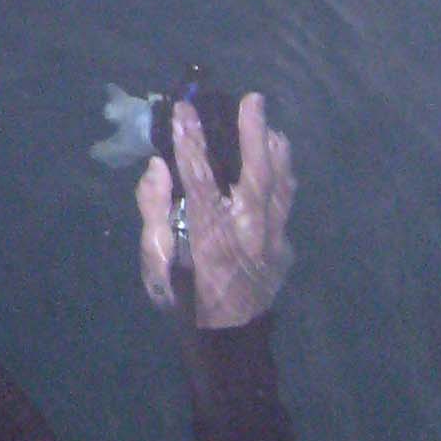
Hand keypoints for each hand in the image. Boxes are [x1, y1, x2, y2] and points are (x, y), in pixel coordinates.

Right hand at [135, 92, 293, 327]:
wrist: (225, 341)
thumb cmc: (183, 298)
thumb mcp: (155, 262)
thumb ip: (153, 212)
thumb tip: (157, 168)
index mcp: (207, 235)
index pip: (198, 177)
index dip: (190, 140)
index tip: (185, 107)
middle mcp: (245, 233)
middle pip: (255, 174)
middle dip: (253, 133)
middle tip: (253, 100)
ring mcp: (271, 242)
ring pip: (280, 187)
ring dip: (276, 153)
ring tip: (271, 127)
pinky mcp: (284, 249)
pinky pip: (286, 206)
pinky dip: (283, 181)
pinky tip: (279, 166)